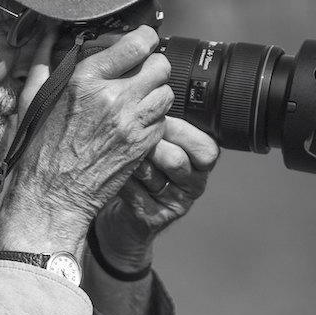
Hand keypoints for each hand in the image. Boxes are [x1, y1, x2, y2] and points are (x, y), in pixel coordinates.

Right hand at [0, 26, 173, 256]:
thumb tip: (47, 30)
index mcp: (85, 81)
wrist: (51, 197)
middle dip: (151, 66)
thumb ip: (44, 60)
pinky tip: (134, 125)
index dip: (144, 39)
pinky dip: (153, 120)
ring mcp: (131, 125)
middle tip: (139, 74)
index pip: (138, 43)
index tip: (141, 42)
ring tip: (137, 101)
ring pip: (167, 93)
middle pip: (160, 65)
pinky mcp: (142, 146)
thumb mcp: (33, 99)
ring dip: (155, 93)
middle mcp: (113, 99)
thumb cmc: (38, 150)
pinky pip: (163, 121)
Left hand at [92, 117, 219, 272]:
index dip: (180, 131)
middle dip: (151, 143)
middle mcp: (194, 184)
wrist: (129, 213)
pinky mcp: (153, 218)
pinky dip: (120, 177)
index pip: (205, 147)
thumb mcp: (162, 143)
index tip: (158, 117)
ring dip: (132, 159)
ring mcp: (174, 204)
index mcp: (203, 163)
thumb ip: (166, 124)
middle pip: (177, 160)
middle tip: (131, 132)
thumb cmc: (146, 169)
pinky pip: (135, 193)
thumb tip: (155, 96)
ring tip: (118, 148)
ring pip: (154, 176)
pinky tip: (110, 168)